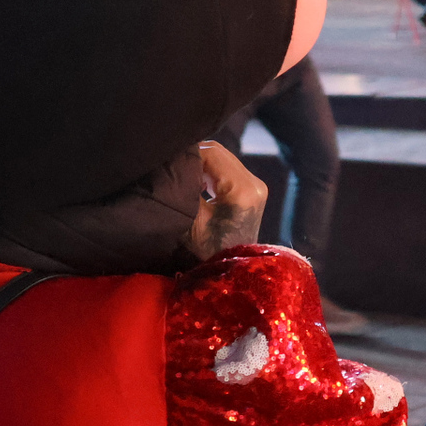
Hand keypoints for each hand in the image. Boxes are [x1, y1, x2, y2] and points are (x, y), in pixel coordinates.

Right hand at [185, 141, 266, 260]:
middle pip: (219, 153)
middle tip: (173, 168)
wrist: (232, 272)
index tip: (168, 163)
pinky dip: (211, 172)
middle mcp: (255, 183)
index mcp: (243, 189)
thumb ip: (185, 186)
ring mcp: (257, 187)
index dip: (187, 154)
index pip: (211, 154)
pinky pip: (229, 170)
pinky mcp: (254, 191)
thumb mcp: (192, 219)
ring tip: (184, 177)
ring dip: (202, 164)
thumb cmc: (209, 251)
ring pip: (223, 159)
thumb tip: (173, 162)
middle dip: (194, 157)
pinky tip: (197, 183)